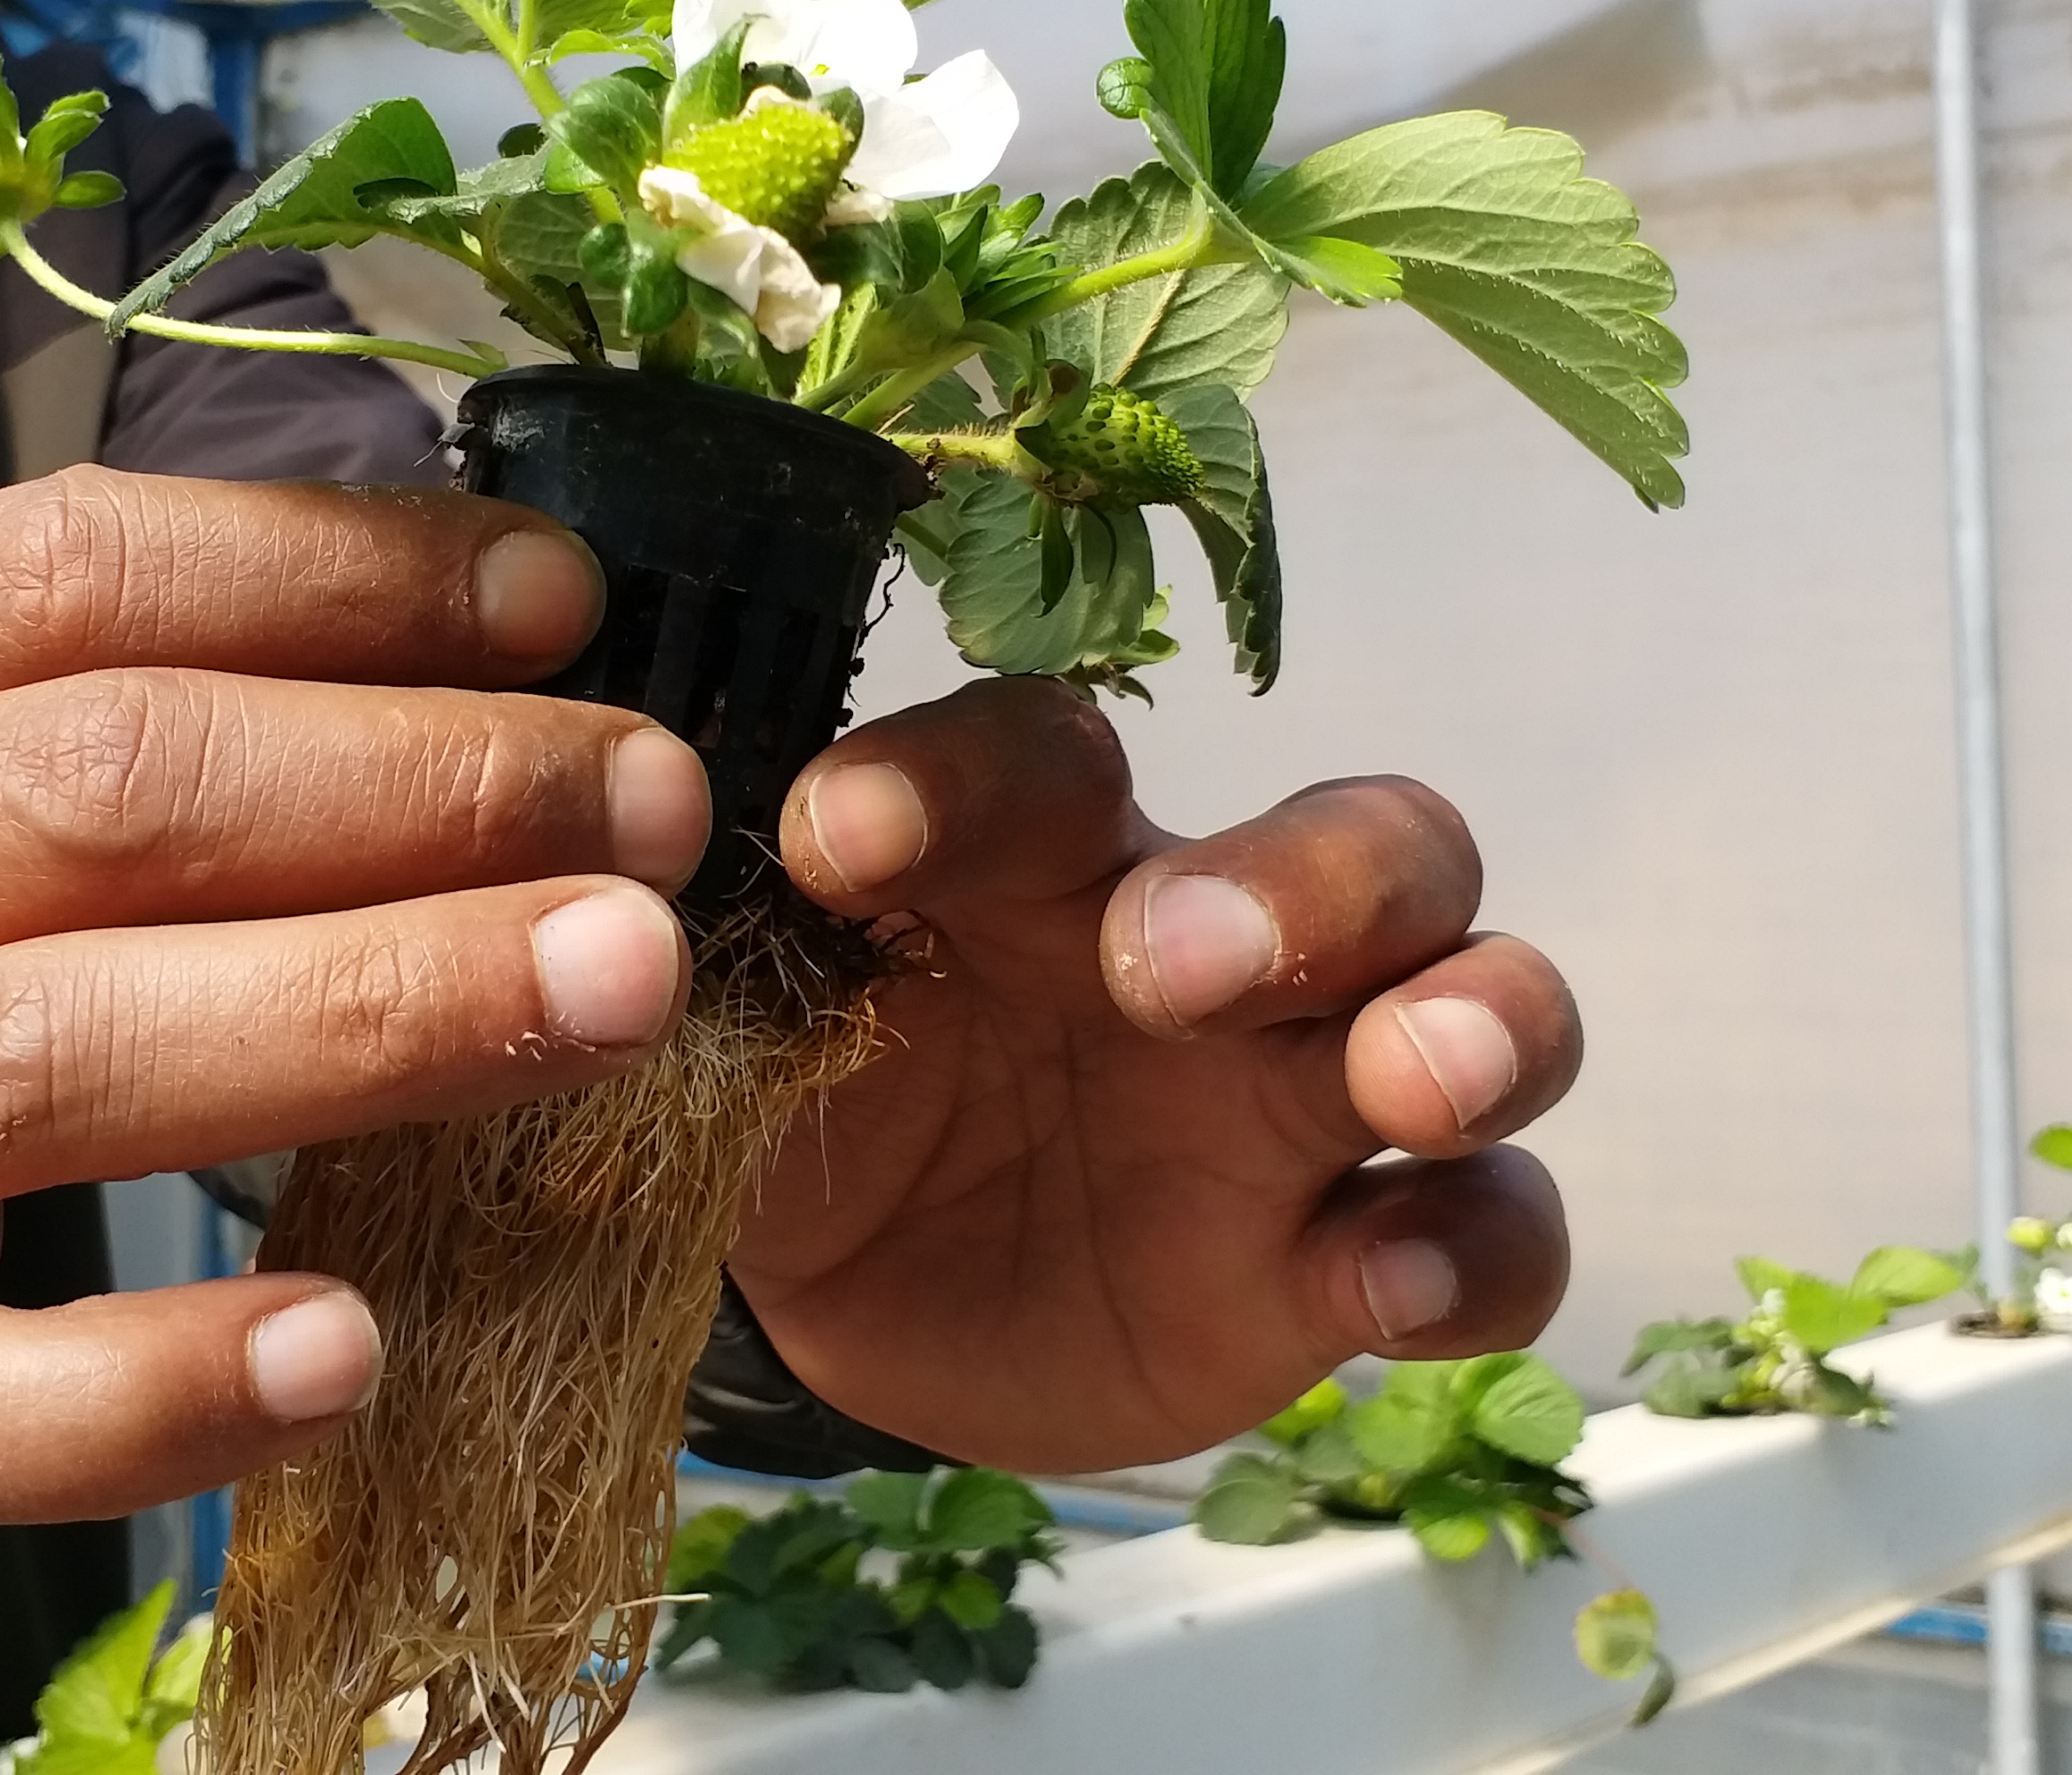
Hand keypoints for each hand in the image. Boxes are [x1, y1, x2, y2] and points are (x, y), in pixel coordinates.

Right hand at [0, 469, 713, 1574]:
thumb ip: (126, 699)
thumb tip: (506, 626)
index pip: (70, 572)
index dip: (338, 571)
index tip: (568, 601)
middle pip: (103, 796)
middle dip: (416, 786)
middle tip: (654, 807)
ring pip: (59, 1053)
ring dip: (368, 1012)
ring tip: (614, 990)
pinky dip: (157, 1384)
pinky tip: (348, 1351)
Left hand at [730, 680, 1580, 1471]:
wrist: (852, 1316)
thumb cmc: (809, 1111)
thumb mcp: (733, 1048)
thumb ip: (703, 974)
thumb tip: (581, 907)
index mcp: (1034, 859)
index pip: (1043, 756)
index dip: (955, 776)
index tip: (832, 839)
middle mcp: (1206, 941)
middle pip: (1352, 841)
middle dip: (1293, 886)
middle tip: (1165, 968)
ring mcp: (1300, 1100)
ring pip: (1484, 994)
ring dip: (1473, 1021)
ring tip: (1410, 1083)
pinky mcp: (1341, 1256)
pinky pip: (1490, 1234)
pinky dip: (1470, 1248)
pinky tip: (1387, 1286)